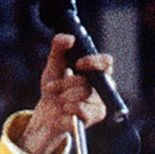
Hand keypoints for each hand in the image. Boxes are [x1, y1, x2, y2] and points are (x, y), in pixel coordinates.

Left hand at [17, 33, 111, 153]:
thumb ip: (59, 46)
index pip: (106, 62)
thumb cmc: (55, 87)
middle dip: (67, 82)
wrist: (48, 113)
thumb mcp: (53, 63)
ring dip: (65, 95)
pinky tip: (65, 109)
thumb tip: (70, 38)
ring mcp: (101, 100)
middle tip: (54, 87)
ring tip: (58, 98)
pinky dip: (69, 107)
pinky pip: (83, 109)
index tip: (78, 64)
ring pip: (85, 93)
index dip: (94, 62)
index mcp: (96, 70)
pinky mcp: (97, 115)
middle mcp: (102, 85)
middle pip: (90, 79)